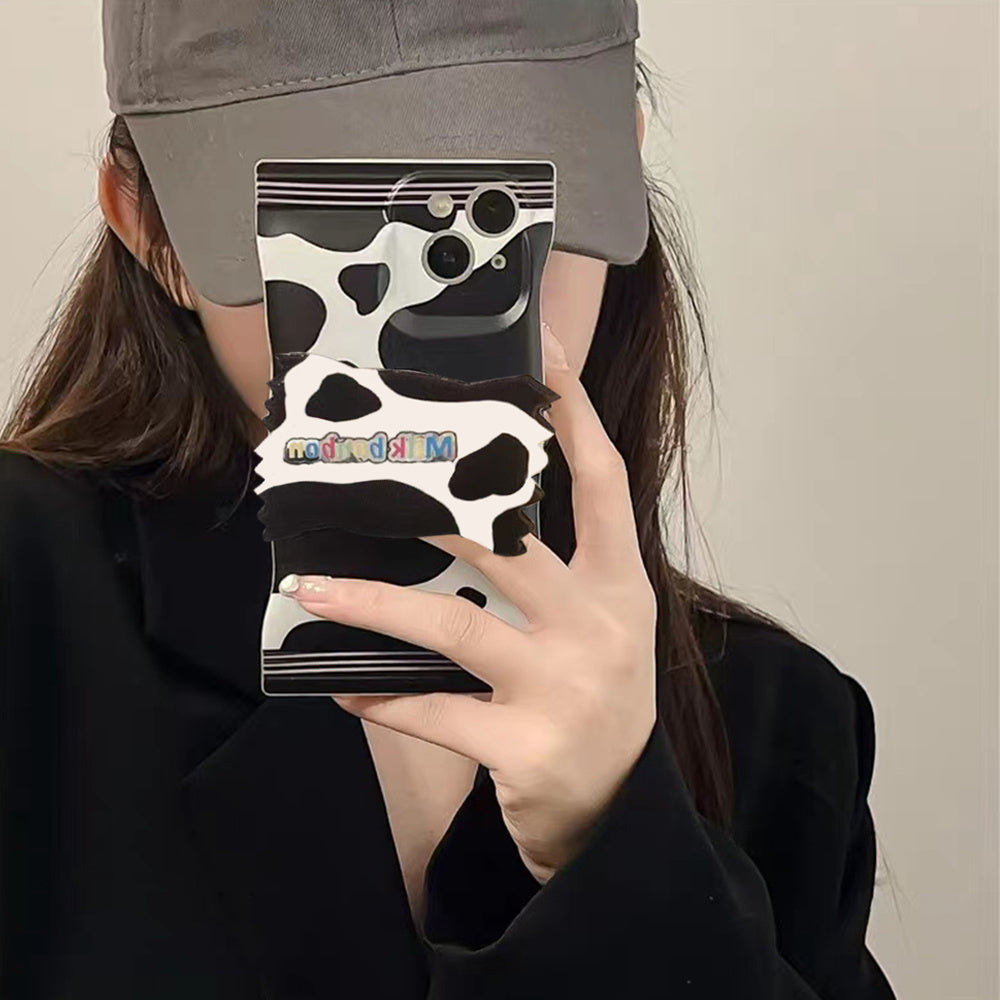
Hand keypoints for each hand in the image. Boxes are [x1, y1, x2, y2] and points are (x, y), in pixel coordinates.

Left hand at [279, 321, 657, 882]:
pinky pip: (432, 709)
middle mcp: (602, 629)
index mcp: (623, 588)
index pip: (605, 485)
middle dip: (437, 507)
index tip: (545, 357)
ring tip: (312, 589)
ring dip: (374, 604)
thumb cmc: (595, 702)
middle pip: (511, 545)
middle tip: (370, 473)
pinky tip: (343, 685)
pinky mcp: (522, 747)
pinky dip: (382, 696)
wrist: (616, 813)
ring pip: (456, 625)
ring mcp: (564, 689)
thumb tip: (470, 510)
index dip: (576, 418)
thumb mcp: (599, 627)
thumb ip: (557, 572)